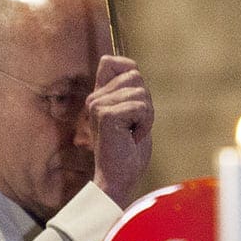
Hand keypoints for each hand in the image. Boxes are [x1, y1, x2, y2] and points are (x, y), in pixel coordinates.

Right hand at [85, 55, 153, 207]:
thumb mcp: (133, 117)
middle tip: (135, 127)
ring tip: (133, 134)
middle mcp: (94, 98)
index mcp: (98, 96)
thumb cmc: (128, 153)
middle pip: (135, 77)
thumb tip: (134, 70)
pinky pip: (141, 107)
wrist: (117, 179)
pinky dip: (145, 124)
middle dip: (146, 103)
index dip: (130, 71)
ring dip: (146, 116)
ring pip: (140, 92)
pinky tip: (132, 138)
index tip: (134, 99)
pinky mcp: (106, 115)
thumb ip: (131, 94)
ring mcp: (97, 105)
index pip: (111, 61)